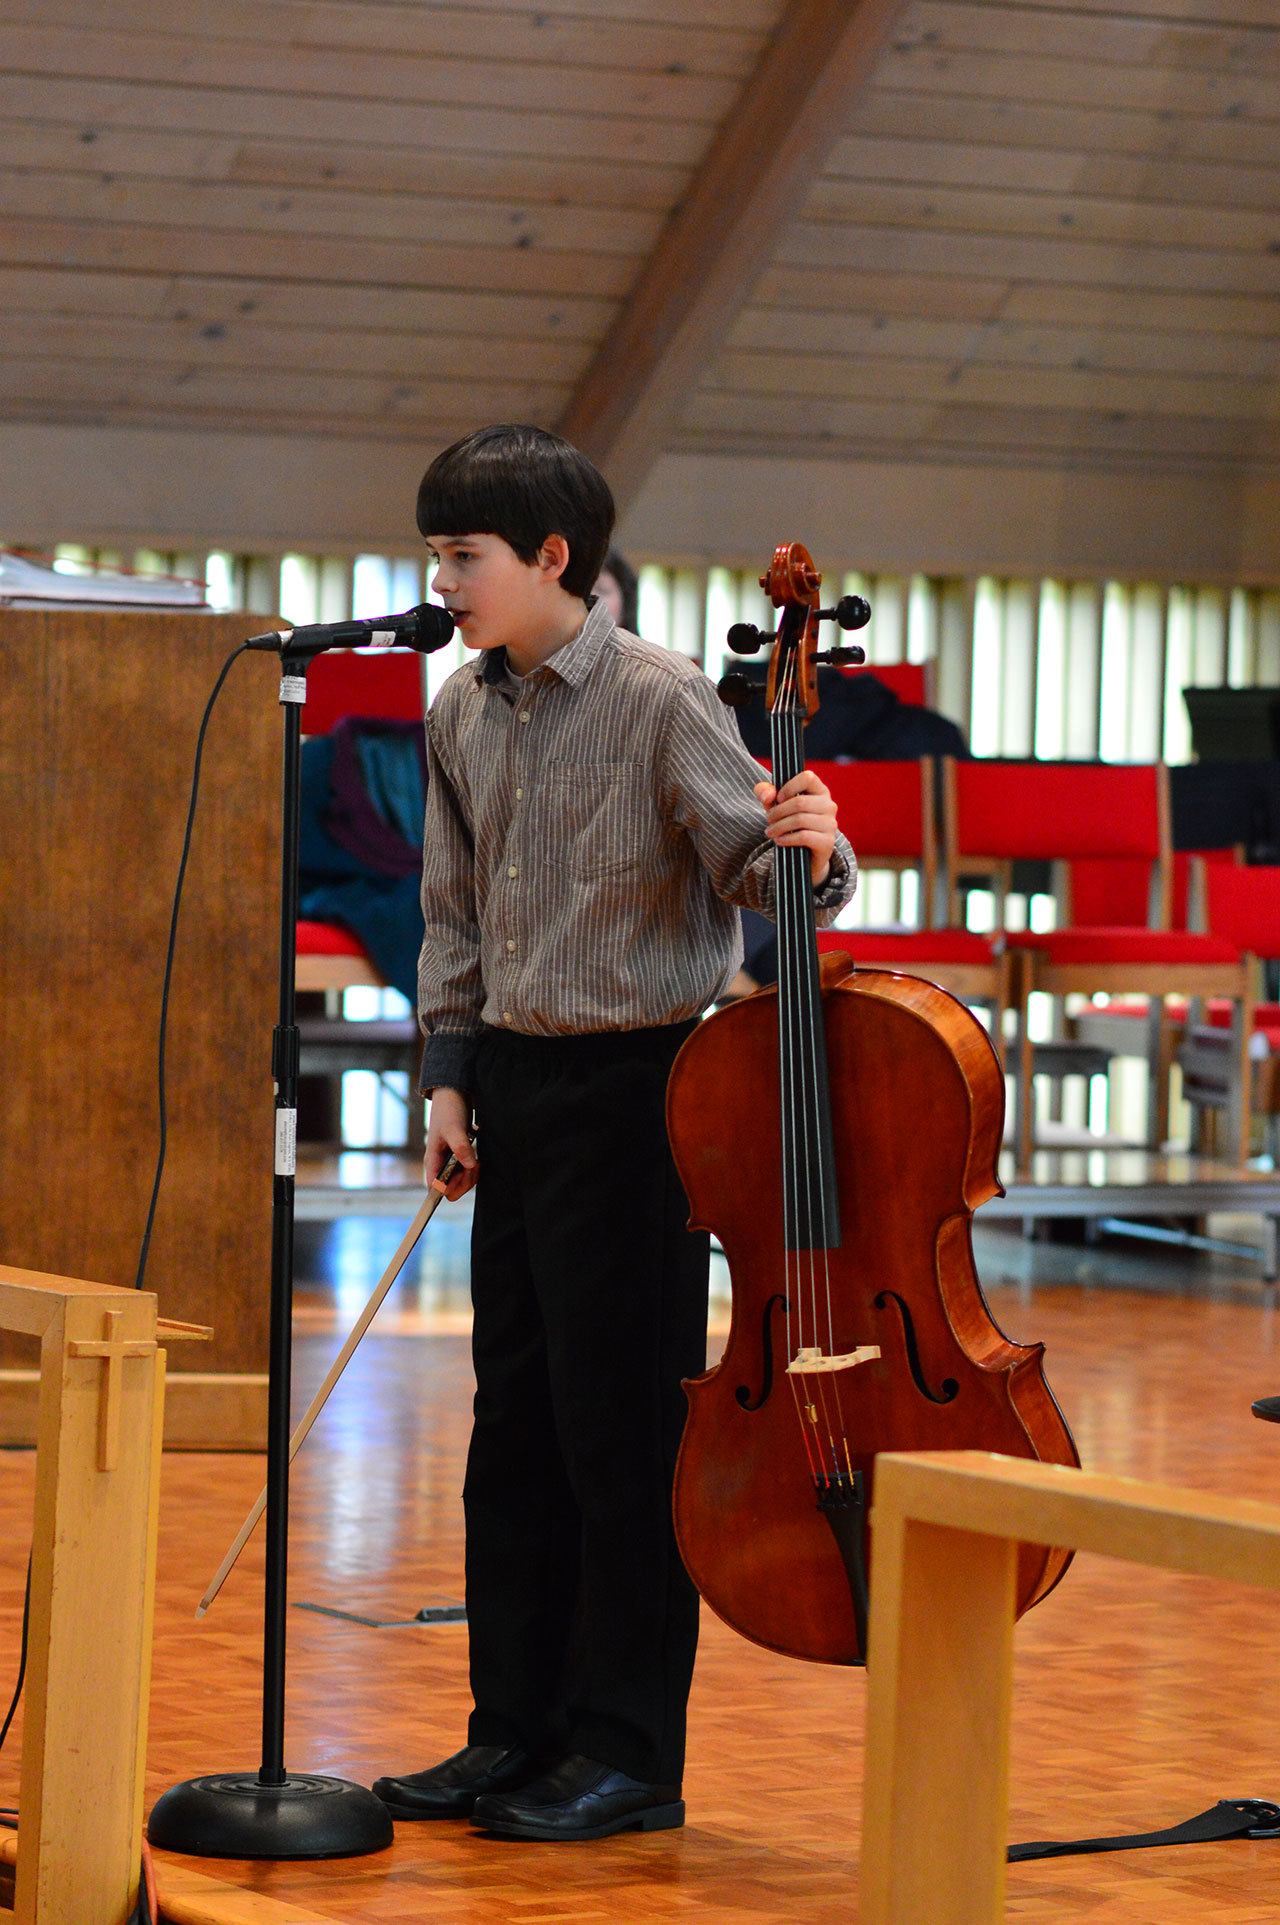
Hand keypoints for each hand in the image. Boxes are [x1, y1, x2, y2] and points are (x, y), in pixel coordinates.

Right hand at [424, 1087, 477, 1198]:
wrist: (454, 1093)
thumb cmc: (448, 1109)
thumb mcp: (454, 1128)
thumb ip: (460, 1148)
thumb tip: (470, 1166)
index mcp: (432, 1160)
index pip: (436, 1187)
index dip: (451, 1188)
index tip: (465, 1175)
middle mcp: (438, 1163)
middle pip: (450, 1188)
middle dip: (465, 1181)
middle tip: (475, 1165)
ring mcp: (448, 1160)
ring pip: (459, 1181)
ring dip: (471, 1174)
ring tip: (477, 1160)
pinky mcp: (458, 1155)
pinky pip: (466, 1170)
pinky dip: (473, 1168)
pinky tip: (477, 1157)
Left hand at [755, 771, 838, 886]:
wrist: (805, 855)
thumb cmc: (791, 824)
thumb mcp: (776, 805)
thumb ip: (766, 793)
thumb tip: (767, 795)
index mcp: (820, 791)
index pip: (808, 777)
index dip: (789, 787)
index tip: (778, 799)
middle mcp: (829, 806)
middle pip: (799, 802)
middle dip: (778, 812)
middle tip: (768, 820)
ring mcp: (830, 824)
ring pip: (800, 819)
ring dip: (779, 826)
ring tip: (770, 832)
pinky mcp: (827, 842)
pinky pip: (804, 836)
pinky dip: (787, 838)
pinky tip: (779, 840)